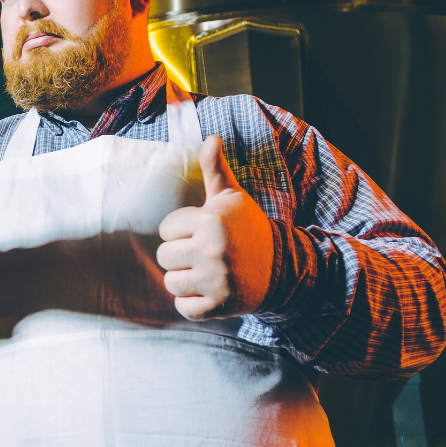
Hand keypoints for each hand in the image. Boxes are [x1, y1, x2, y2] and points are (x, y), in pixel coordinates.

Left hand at [156, 136, 273, 319]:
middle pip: (164, 256)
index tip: (201, 232)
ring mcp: (216, 280)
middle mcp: (213, 250)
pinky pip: (184, 308)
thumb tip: (211, 138)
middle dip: (179, 255)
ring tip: (205, 272)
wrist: (281, 268)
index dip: (180, 231)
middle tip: (203, 254)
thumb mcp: (232, 198)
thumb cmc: (247, 228)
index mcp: (212, 220)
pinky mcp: (219, 306)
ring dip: (184, 280)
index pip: (166, 229)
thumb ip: (216, 169)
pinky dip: (193, 304)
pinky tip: (210, 292)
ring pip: (170, 283)